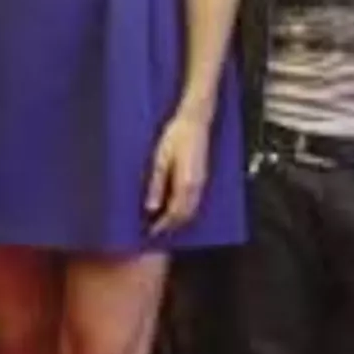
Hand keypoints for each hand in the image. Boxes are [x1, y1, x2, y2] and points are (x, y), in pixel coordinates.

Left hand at [146, 115, 210, 235]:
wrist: (196, 121)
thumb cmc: (176, 136)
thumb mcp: (160, 159)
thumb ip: (156, 185)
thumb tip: (150, 208)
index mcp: (185, 184)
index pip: (173, 214)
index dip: (162, 226)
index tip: (149, 233)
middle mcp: (197, 187)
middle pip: (184, 216)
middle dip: (170, 227)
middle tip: (154, 231)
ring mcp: (202, 183)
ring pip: (192, 211)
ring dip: (178, 220)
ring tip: (162, 222)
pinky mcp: (203, 178)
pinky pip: (195, 202)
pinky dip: (184, 210)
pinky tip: (174, 206)